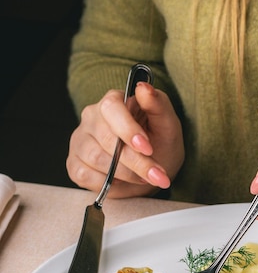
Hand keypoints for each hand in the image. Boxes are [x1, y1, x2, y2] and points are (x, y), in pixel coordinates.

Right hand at [66, 83, 183, 197]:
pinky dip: (108, 184)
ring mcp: (80, 141)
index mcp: (113, 102)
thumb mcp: (167, 125)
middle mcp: (91, 118)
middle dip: (136, 161)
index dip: (128, 129)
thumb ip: (158, 105)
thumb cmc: (159, 143)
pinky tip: (123, 182)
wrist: (151, 169)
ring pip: (97, 159)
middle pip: (107, 140)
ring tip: (145, 178)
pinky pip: (85, 176)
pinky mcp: (75, 164)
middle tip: (157, 175)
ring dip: (126, 175)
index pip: (112, 108)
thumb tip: (143, 88)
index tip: (147, 148)